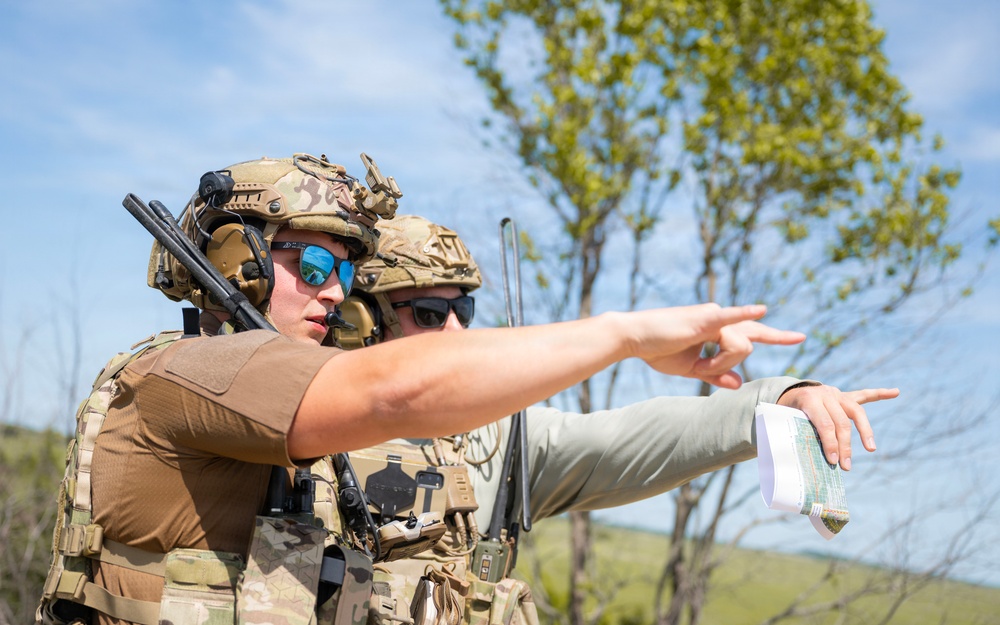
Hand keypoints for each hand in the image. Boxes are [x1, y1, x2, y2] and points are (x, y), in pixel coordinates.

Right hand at [633, 304, 805, 388]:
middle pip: (749, 342)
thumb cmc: (658, 350)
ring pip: (739, 348)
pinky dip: (744, 314)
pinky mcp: (704, 319)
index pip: (751, 333)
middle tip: (801, 337)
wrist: (635, 339)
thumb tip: (739, 383)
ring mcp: (713, 316)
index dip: (775, 336)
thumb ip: (716, 375)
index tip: (798, 337)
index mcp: (717, 329)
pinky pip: (730, 320)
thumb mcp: (691, 369)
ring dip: (719, 364)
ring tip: (698, 366)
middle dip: (773, 340)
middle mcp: (720, 318)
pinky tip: (760, 308)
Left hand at [777, 385, 899, 469]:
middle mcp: (825, 394)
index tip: (833, 461)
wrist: (788, 391)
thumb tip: (800, 461)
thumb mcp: (785, 421)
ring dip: (865, 431)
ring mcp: (837, 394)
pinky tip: (895, 392)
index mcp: (808, 399)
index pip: (824, 424)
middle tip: (846, 466)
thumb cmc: (786, 411)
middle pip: (841, 422)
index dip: (830, 443)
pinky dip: (879, 394)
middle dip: (845, 446)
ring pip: (856, 412)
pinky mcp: (845, 395)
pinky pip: (864, 395)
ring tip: (871, 448)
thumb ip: (795, 433)